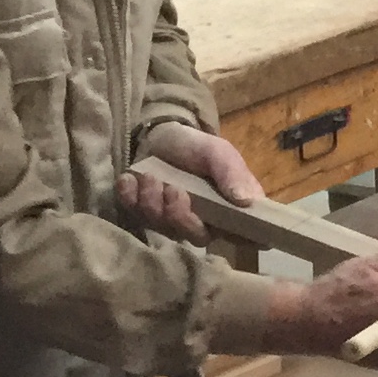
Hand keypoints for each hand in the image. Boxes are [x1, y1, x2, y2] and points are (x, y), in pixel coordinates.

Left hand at [117, 123, 265, 244]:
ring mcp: (173, 223)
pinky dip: (130, 197)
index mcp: (230, 209)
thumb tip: (245, 201)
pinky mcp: (145, 217)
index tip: (225, 225)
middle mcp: (205, 222)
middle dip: (180, 215)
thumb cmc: (196, 147)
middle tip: (173, 189)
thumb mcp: (218, 152)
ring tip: (150, 176)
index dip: (242, 239)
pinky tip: (131, 180)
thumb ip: (231, 174)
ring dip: (152, 201)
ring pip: (163, 228)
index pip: (247, 236)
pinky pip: (135, 216)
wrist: (160, 137)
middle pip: (198, 238)